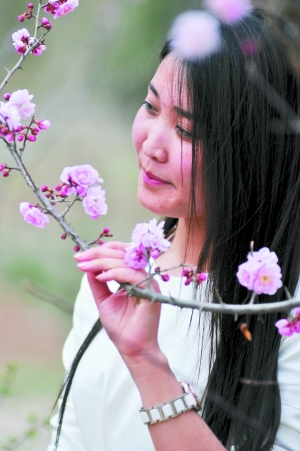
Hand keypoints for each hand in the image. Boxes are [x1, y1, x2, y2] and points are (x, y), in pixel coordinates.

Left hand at [74, 242, 161, 359]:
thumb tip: (87, 265)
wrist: (132, 348)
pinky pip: (131, 274)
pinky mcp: (150, 290)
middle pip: (122, 253)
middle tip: (80, 258)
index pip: (120, 253)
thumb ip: (98, 283)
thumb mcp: (103, 300)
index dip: (101, 251)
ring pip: (125, 262)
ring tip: (85, 267)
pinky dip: (113, 273)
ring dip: (102, 262)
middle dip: (98, 253)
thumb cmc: (121, 327)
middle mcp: (142, 276)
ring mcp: (148, 282)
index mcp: (134, 276)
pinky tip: (100, 277)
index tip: (80, 256)